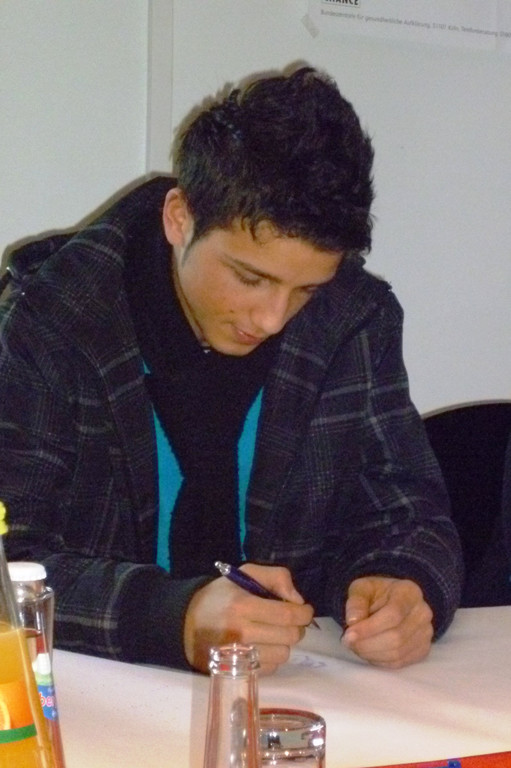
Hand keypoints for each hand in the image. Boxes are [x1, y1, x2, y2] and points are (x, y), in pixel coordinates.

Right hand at [183, 563, 313, 674]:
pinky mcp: (238, 670)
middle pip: (289, 637)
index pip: (287, 615)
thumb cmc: (221, 596)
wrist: (187, 623)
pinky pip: (271, 668)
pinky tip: (262, 645)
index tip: (305, 610)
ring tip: (274, 633)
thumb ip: (276, 577)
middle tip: (289, 621)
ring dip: (284, 643)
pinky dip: (272, 657)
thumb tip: (297, 600)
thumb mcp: (245, 574)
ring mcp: (239, 656)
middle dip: (297, 627)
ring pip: (283, 655)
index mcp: (243, 606)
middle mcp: (241, 634)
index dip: (303, 613)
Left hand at [342, 576, 433, 667]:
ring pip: (398, 652)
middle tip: (349, 643)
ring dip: (372, 654)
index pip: (393, 614)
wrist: (391, 601)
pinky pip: (400, 662)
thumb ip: (356, 601)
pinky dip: (380, 661)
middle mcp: (423, 612)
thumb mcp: (361, 588)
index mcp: (409, 592)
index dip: (369, 628)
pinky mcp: (423, 649)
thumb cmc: (376, 594)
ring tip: (356, 647)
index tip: (349, 634)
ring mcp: (426, 633)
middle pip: (397, 637)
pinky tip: (368, 653)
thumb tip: (353, 621)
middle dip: (368, 644)